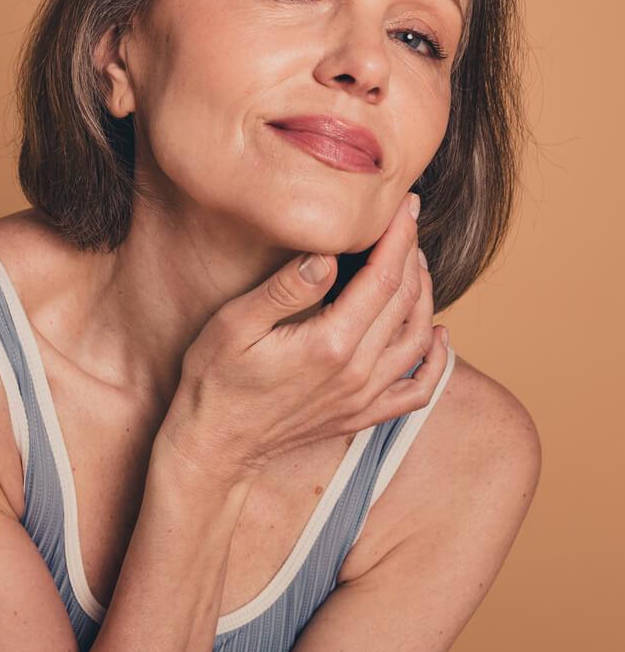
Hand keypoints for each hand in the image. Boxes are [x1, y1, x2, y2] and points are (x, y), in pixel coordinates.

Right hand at [163, 193, 447, 480]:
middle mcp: (357, 372)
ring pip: (418, 339)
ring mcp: (363, 397)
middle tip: (407, 222)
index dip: (398, 237)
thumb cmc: (216, 380)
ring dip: (425, 296)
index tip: (405, 205)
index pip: (382, 278)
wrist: (214, 445)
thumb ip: (285, 289)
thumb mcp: (235, 325)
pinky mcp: (361, 415)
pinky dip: (435, 360)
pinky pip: (417, 391)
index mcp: (329, 344)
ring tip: (415, 263)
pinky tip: (437, 335)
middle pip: (404, 302)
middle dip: (411, 254)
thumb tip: (328, 255)